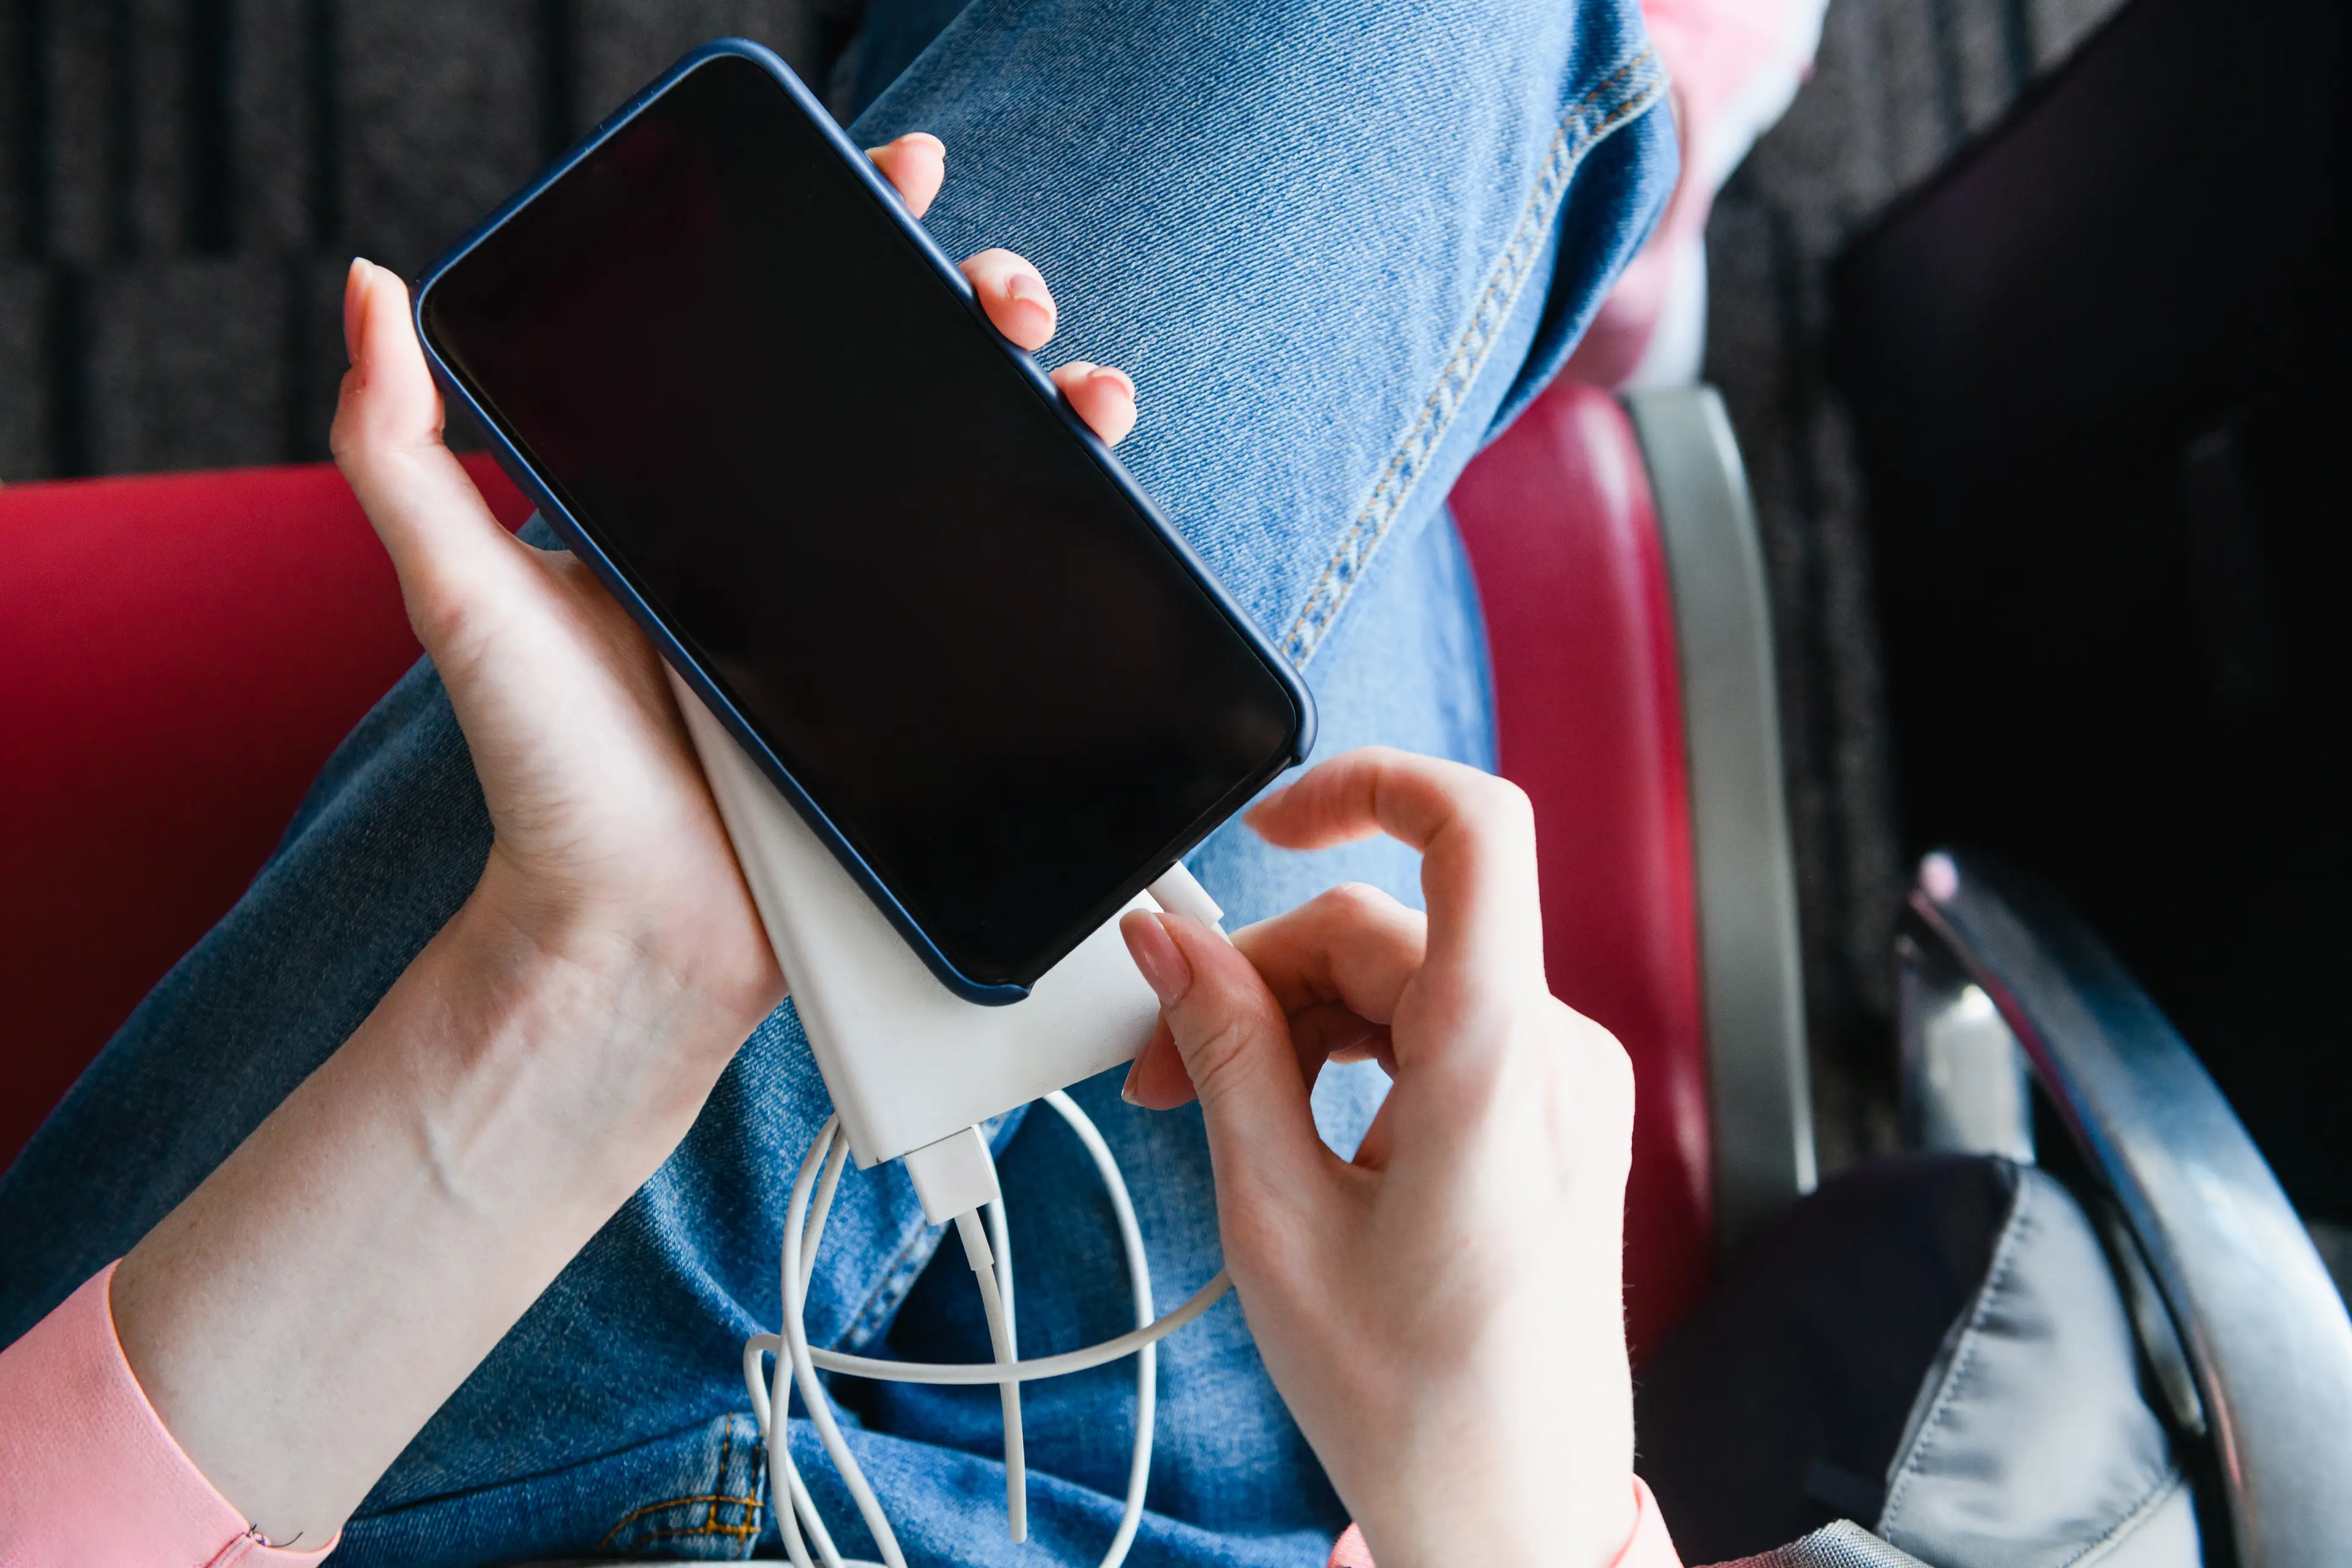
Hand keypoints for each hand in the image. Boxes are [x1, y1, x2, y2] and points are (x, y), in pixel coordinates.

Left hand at [113, 134, 1141, 1548]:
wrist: (634, 940)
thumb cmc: (547, 780)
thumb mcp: (458, 597)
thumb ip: (401, 452)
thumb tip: (369, 292)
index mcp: (707, 500)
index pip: (790, 337)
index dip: (857, 245)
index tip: (901, 179)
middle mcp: (801, 546)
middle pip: (918, 393)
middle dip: (979, 314)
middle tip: (1000, 294)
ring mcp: (877, 622)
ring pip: (989, 483)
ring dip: (1054, 410)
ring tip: (1084, 386)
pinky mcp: (936, 699)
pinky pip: (1018, 603)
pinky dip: (1077, 540)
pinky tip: (1102, 494)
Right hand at [1120, 748, 1637, 1567]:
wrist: (1512, 1509)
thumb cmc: (1416, 1401)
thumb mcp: (1275, 1218)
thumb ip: (1223, 1053)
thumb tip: (1168, 949)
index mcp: (1492, 1066)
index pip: (1472, 831)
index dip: (1367, 786)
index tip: (1270, 823)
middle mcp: (1552, 1057)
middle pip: (1387, 934)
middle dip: (1261, 981)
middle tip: (1166, 1071)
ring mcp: (1563, 1088)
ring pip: (1406, 983)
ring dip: (1299, 1027)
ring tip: (1216, 1118)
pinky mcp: (1553, 1117)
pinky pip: (1440, 1032)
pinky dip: (1354, 1059)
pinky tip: (1294, 1132)